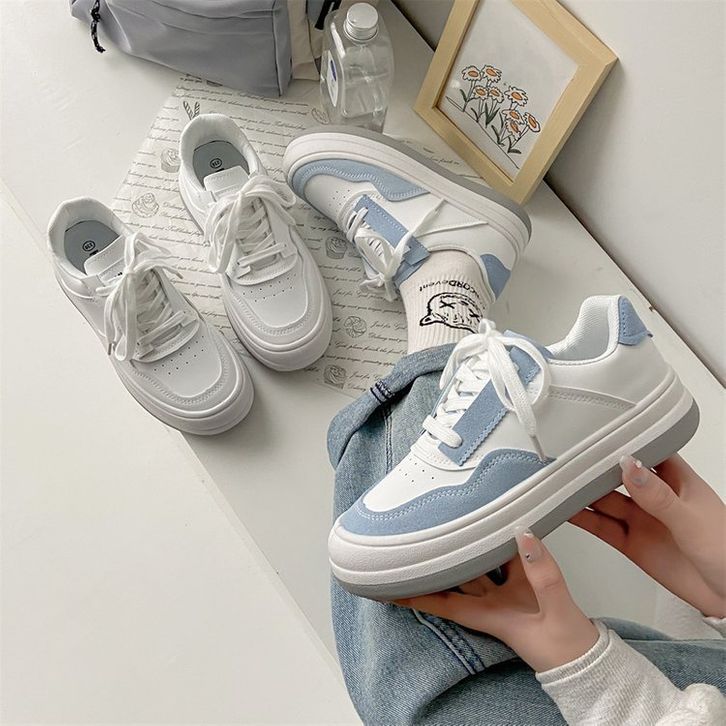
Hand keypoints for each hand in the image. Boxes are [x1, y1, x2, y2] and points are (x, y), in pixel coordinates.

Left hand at [395, 530, 598, 672]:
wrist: (590, 663)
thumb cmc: (569, 651)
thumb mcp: (557, 611)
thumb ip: (542, 573)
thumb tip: (524, 536)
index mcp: (492, 616)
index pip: (445, 604)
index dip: (416, 595)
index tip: (389, 587)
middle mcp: (494, 604)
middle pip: (456, 579)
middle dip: (435, 564)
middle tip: (413, 543)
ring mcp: (509, 595)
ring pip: (479, 567)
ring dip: (466, 549)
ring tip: (447, 525)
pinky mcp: (527, 588)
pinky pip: (507, 562)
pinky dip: (501, 546)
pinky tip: (499, 527)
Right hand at [570, 455, 725, 617]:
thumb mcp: (692, 520)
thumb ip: (659, 496)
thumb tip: (630, 466)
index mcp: (676, 480)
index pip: (643, 451)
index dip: (619, 442)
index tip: (594, 436)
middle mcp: (655, 497)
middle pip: (616, 475)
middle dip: (592, 468)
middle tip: (565, 462)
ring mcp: (641, 520)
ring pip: (604, 501)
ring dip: (582, 493)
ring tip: (558, 484)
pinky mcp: (631, 544)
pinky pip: (601, 528)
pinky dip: (582, 521)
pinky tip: (566, 512)